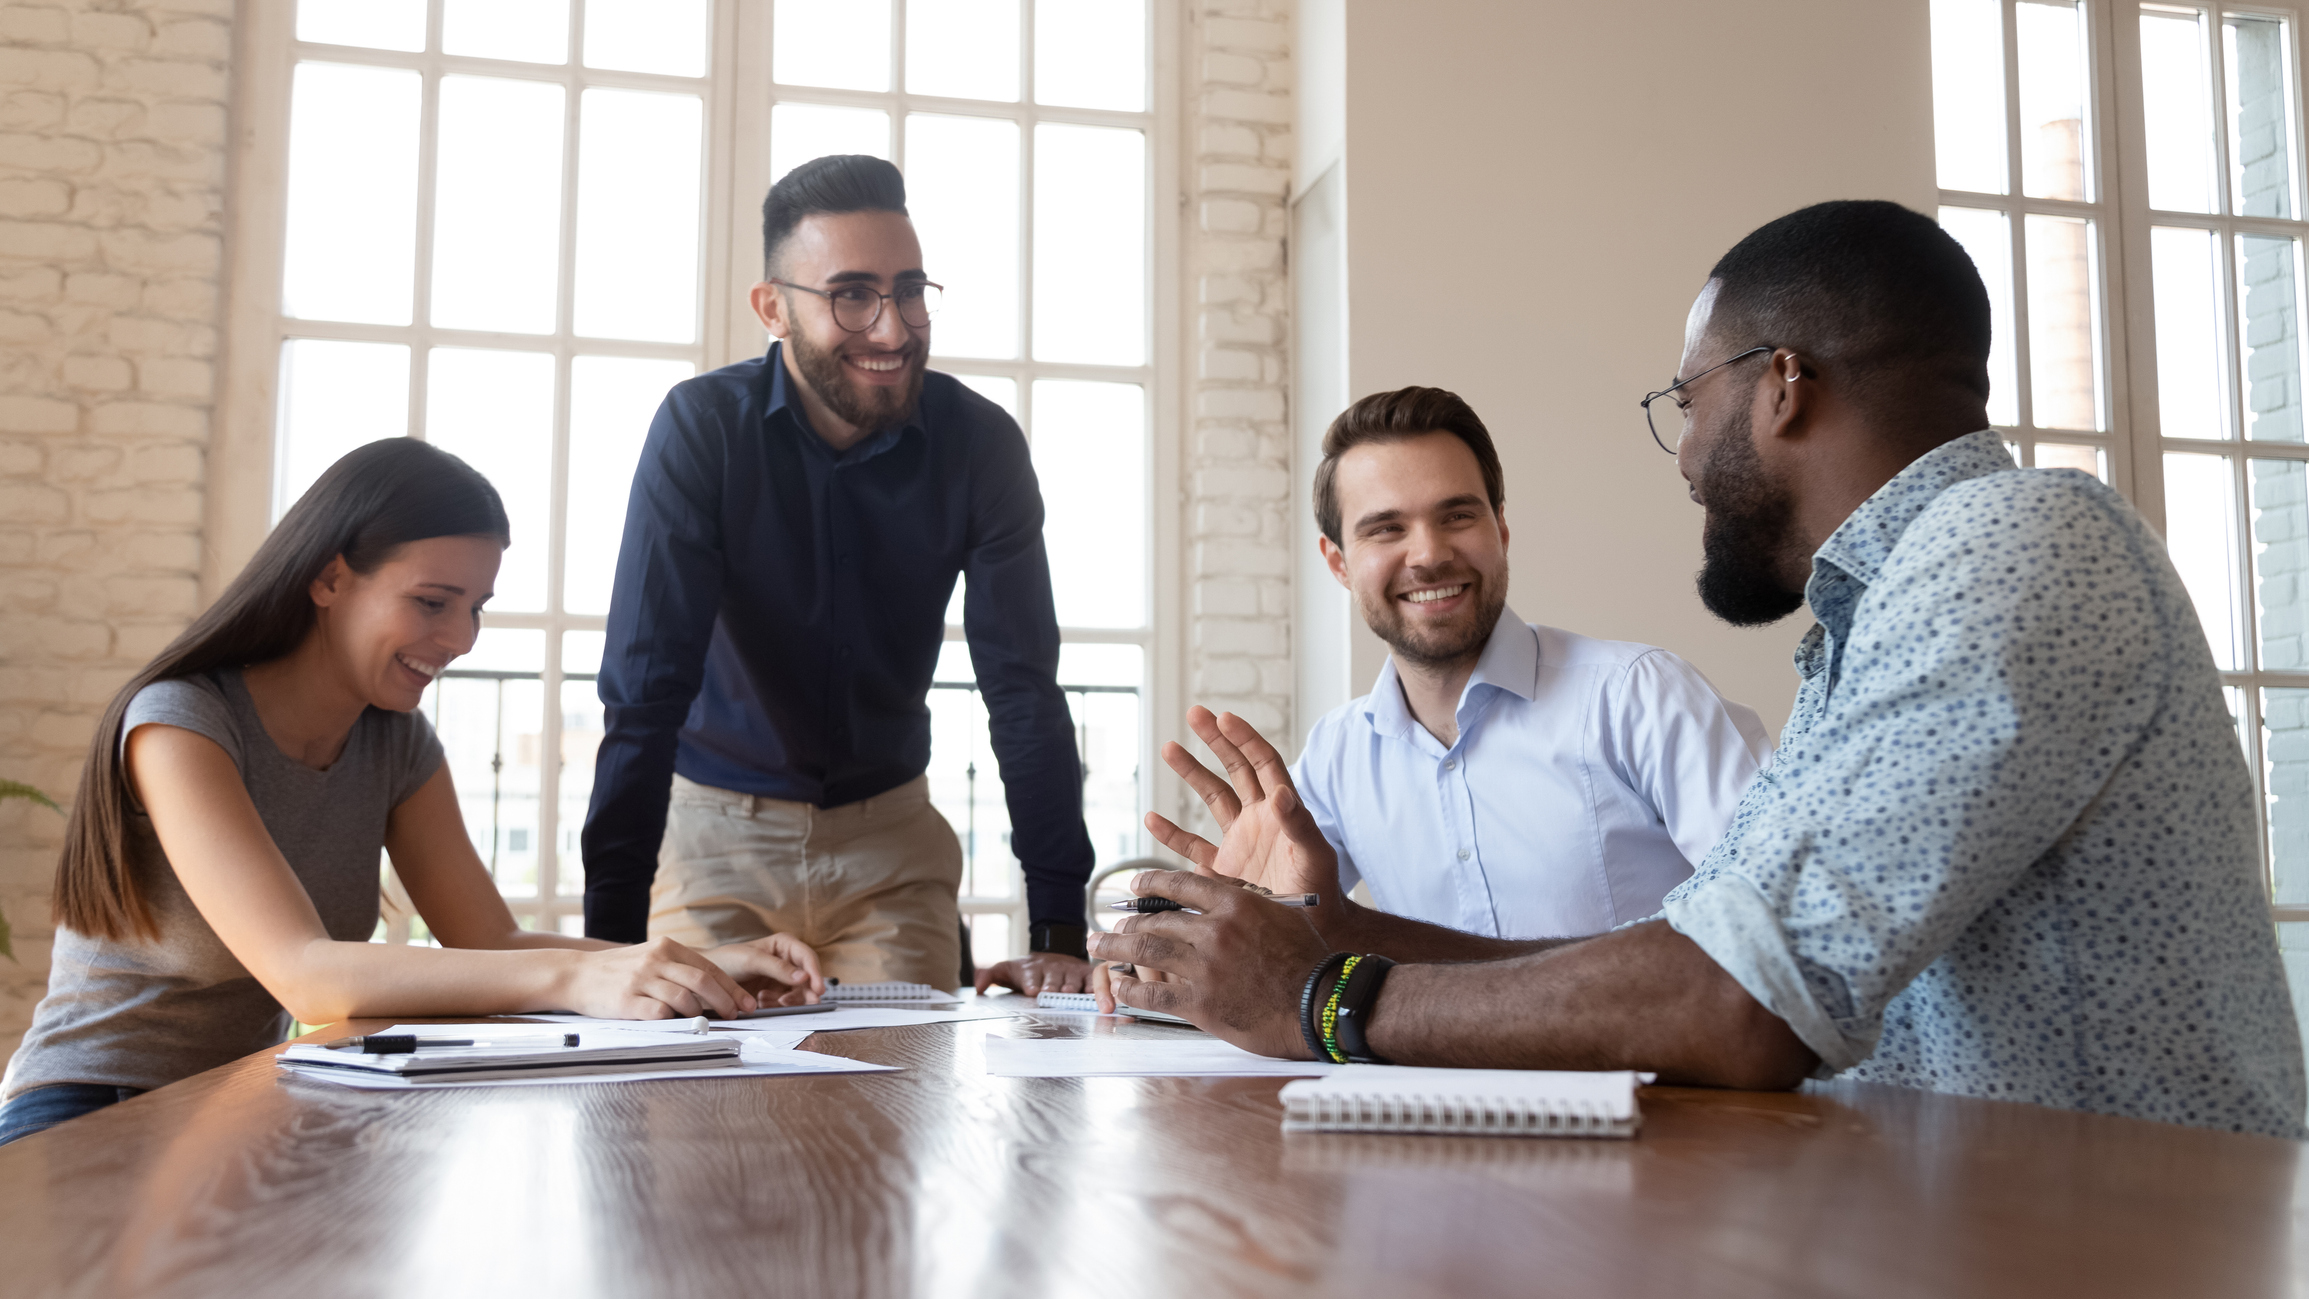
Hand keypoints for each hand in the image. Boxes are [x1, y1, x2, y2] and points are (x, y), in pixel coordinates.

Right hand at [563, 936, 756, 1019]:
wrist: (576, 974)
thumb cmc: (618, 970)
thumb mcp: (650, 957)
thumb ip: (678, 968)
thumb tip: (715, 989)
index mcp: (666, 947)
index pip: (709, 968)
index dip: (732, 987)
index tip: (746, 1002)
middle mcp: (656, 960)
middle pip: (703, 982)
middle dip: (726, 1001)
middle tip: (737, 1014)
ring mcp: (641, 980)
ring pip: (685, 999)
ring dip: (701, 1014)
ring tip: (704, 1022)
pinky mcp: (627, 1001)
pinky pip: (660, 1013)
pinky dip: (674, 1021)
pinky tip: (677, 1024)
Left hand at [705, 933, 825, 1004]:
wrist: (704, 979)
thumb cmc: (726, 961)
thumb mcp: (752, 960)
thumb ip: (778, 968)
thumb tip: (804, 977)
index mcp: (783, 945)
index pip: (807, 957)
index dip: (815, 973)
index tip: (818, 989)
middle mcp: (785, 961)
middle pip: (807, 978)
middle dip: (804, 991)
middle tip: (801, 1003)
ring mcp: (780, 979)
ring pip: (798, 993)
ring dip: (788, 1000)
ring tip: (768, 1000)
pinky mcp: (773, 994)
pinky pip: (785, 1003)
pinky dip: (777, 1006)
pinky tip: (761, 1002)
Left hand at [976, 951, 1093, 995]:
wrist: (1051, 957)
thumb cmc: (1028, 971)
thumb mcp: (1007, 971)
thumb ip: (991, 976)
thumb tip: (978, 986)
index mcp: (1032, 968)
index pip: (1031, 976)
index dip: (1032, 982)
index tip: (1032, 990)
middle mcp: (1052, 968)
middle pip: (1052, 977)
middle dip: (1052, 985)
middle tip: (1051, 992)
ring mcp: (1069, 969)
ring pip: (1071, 976)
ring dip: (1071, 984)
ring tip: (1070, 992)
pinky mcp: (1084, 973)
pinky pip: (1090, 978)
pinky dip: (1092, 985)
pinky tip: (1092, 992)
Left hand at [1087, 870, 1332, 1059]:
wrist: (1320, 1004)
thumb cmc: (1308, 960)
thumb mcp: (1280, 915)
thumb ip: (1246, 904)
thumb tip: (1220, 898)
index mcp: (1235, 903)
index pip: (1179, 885)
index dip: (1150, 884)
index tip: (1133, 887)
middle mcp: (1214, 931)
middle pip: (1156, 921)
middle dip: (1127, 924)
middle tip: (1109, 926)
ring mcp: (1204, 967)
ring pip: (1146, 952)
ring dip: (1116, 949)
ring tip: (1099, 947)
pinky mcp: (1200, 1003)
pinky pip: (1153, 994)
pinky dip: (1131, 990)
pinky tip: (1119, 987)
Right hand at [1145, 707, 1341, 899]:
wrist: (1309, 931)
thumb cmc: (1321, 893)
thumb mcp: (1315, 857)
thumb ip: (1300, 826)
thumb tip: (1283, 794)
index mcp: (1282, 810)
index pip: (1263, 763)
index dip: (1245, 739)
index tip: (1225, 718)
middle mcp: (1258, 818)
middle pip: (1235, 769)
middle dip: (1216, 740)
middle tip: (1195, 713)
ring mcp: (1239, 841)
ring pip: (1211, 797)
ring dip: (1192, 772)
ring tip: (1169, 747)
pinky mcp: (1222, 869)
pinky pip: (1192, 846)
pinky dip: (1172, 833)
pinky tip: (1152, 817)